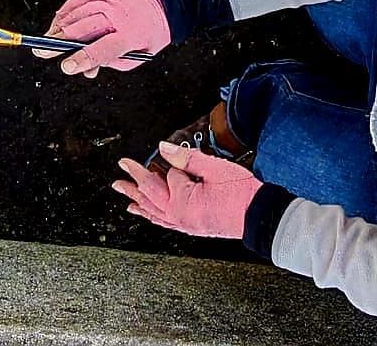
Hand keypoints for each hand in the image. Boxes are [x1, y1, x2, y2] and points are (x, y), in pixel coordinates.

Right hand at [44, 0, 170, 76]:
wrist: (160, 6)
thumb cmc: (146, 35)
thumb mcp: (134, 58)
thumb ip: (108, 62)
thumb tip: (83, 67)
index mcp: (129, 35)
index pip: (102, 49)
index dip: (82, 59)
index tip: (67, 66)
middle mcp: (117, 14)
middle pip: (83, 28)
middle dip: (61, 42)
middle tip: (44, 53)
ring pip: (76, 12)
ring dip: (59, 27)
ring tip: (48, 40)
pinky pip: (77, 0)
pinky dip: (64, 12)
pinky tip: (58, 22)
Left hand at [112, 143, 261, 240]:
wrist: (259, 216)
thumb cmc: (241, 193)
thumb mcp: (215, 168)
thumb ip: (187, 158)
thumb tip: (164, 148)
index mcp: (184, 202)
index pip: (165, 176)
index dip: (163, 162)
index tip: (145, 154)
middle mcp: (181, 216)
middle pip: (151, 199)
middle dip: (133, 187)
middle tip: (117, 181)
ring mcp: (187, 224)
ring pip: (157, 214)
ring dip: (140, 204)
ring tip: (127, 200)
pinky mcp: (194, 227)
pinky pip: (167, 222)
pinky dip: (155, 217)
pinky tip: (152, 214)